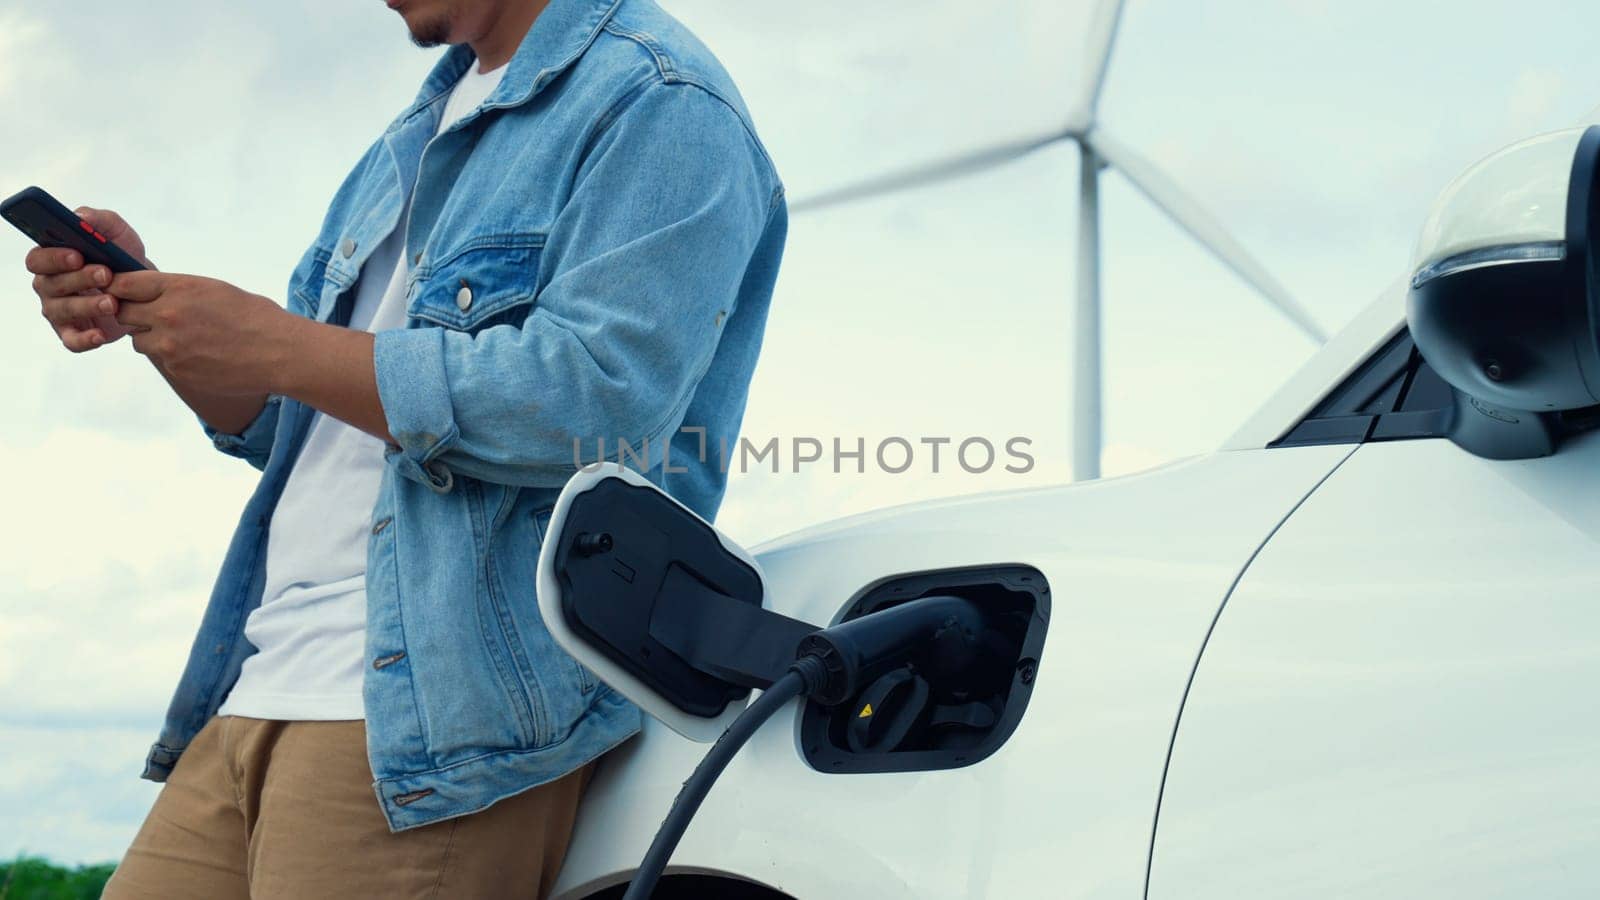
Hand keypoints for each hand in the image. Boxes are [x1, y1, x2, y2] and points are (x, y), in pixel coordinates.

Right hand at [25, 207, 152, 351]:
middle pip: (51, 284)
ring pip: (62, 310)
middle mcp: (49, 285)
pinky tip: (100, 335)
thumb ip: (99, 220)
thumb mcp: (117, 233)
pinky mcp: (73, 333)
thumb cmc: (122, 256)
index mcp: (52, 259)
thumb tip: (80, 217)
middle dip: (79, 279)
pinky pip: (71, 341)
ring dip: (87, 306)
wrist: (146, 287)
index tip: (77, 255)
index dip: (54, 257)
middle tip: (105, 274)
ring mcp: (59, 311)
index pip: (38, 259)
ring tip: (112, 302)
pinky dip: (84, 340)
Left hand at [108, 271, 299, 394]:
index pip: (126, 284)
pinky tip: (199, 354)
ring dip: (151, 337)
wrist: (279, 353)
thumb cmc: (255, 317)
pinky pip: (161, 360)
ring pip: (139, 340)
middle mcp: (168, 315)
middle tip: (147, 315)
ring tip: (181, 338)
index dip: (119, 287)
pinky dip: (173, 357)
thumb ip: (178, 291)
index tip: (121, 290)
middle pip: (122, 313)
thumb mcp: (215, 290)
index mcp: (179, 288)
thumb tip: (152, 293)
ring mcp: (170, 346)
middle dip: (132, 313)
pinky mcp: (177, 369)